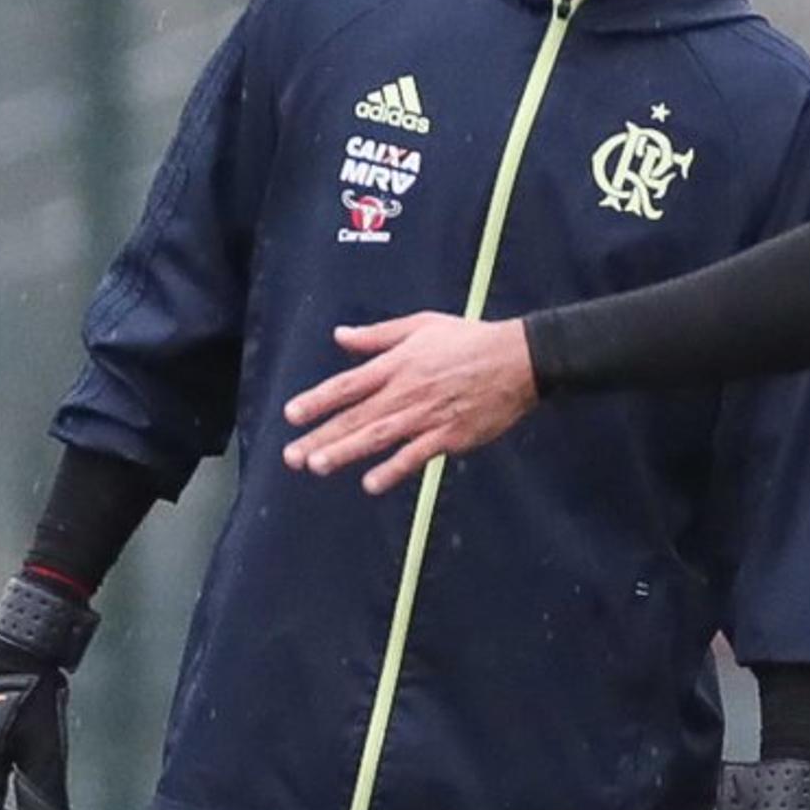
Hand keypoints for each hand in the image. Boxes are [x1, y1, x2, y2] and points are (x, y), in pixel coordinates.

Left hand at [282, 317, 539, 493]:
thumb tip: (339, 336)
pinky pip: (415, 456)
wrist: (518, 360)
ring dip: (346, 452)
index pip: (347, 385)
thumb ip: (377, 336)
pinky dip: (393, 469)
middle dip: (320, 437)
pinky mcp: (449, 436)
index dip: (317, 400)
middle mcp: (405, 391)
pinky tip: (371, 484)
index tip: (290, 415)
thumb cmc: (468, 339)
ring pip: (378, 437)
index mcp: (396, 364)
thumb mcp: (420, 325)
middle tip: (291, 456)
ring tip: (317, 467)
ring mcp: (426, 416)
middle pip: (355, 417)